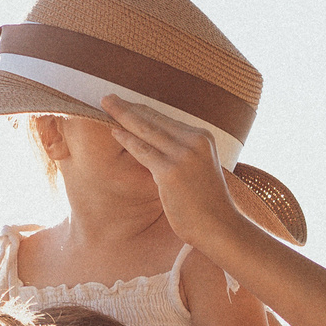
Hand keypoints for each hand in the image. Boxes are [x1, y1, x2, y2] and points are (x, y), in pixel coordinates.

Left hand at [103, 96, 250, 250]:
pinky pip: (143, 151)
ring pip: (147, 130)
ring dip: (123, 116)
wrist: (220, 227)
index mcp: (203, 138)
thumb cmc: (207, 205)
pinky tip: (114, 131)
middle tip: (108, 97)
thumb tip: (160, 146)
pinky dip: (126, 140)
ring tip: (105, 105)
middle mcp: (195, 141)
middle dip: (129, 107)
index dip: (143, 110)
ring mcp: (183, 156)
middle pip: (155, 119)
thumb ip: (185, 154)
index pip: (167, 119)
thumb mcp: (201, 169)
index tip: (126, 104)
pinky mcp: (171, 172)